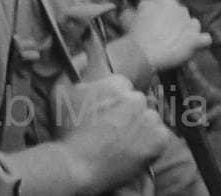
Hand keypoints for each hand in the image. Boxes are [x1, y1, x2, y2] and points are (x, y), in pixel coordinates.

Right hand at [52, 73, 169, 194]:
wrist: (77, 167)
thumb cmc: (67, 131)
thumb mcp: (60, 92)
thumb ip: (75, 67)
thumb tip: (86, 53)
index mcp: (118, 84)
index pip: (123, 87)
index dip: (113, 103)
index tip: (105, 116)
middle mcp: (136, 98)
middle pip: (137, 102)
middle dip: (128, 114)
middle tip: (112, 131)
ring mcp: (149, 119)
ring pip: (149, 119)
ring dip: (139, 128)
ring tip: (121, 142)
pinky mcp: (158, 140)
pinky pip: (160, 137)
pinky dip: (150, 144)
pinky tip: (132, 150)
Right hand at [122, 0, 211, 71]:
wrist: (144, 54)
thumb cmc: (134, 34)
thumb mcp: (128, 16)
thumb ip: (132, 8)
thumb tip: (135, 6)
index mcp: (162, 0)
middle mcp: (179, 8)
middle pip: (178, 10)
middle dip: (171, 18)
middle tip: (160, 29)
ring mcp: (189, 24)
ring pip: (192, 23)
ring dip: (186, 29)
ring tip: (177, 39)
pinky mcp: (195, 40)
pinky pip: (204, 39)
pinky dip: (199, 41)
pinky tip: (193, 45)